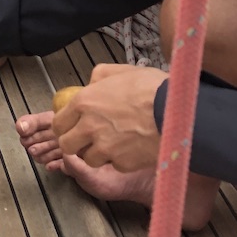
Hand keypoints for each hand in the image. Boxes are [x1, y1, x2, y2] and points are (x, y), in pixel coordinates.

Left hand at [52, 62, 167, 170]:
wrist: (178, 111)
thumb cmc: (153, 88)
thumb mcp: (122, 71)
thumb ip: (99, 77)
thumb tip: (91, 84)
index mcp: (84, 102)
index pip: (58, 123)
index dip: (65, 126)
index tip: (72, 127)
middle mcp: (89, 127)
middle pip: (66, 146)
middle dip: (75, 144)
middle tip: (87, 140)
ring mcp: (105, 147)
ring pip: (88, 159)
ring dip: (97, 154)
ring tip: (112, 144)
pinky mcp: (122, 163)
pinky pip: (114, 165)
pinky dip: (120, 160)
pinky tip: (131, 148)